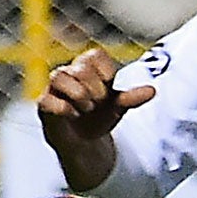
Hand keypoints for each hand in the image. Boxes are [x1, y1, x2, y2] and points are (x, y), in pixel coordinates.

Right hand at [37, 46, 155, 191]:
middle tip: (98, 104)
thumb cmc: (99, 118)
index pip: (94, 54)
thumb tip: (152, 91)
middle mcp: (69, 73)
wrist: (85, 143)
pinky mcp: (44, 104)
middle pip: (80, 67)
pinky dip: (64, 108)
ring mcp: (53, 88)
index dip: (106, 71)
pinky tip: (73, 116)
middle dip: (95, 88)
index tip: (109, 87)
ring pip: (59, 76)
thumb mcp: (118, 107)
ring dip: (79, 95)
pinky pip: (47, 99)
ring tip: (87, 108)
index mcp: (88, 67)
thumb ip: (132, 98)